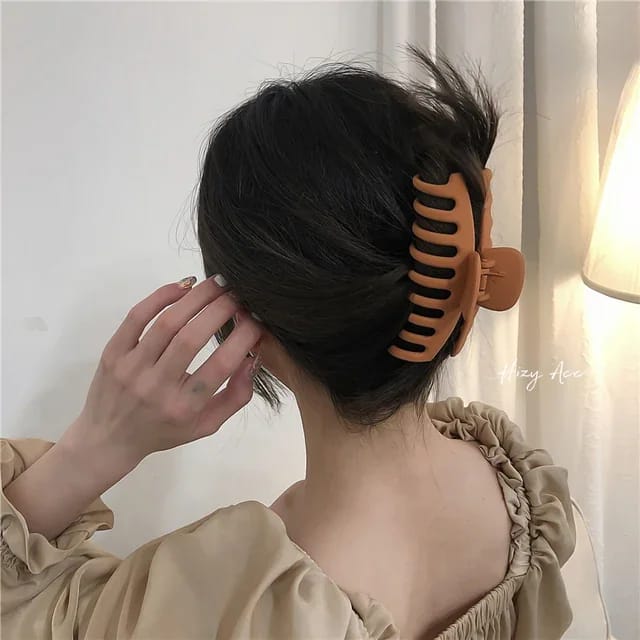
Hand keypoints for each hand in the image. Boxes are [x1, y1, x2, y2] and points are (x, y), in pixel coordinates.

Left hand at [63, 275, 263, 468]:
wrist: (108, 439)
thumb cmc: (164, 431)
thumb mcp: (206, 425)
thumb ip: (236, 396)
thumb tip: (253, 357)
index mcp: (184, 408)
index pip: (221, 365)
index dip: (243, 336)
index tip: (257, 319)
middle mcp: (156, 387)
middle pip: (193, 338)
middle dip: (222, 309)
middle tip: (239, 294)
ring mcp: (131, 368)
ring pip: (167, 322)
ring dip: (197, 297)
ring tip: (218, 283)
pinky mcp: (113, 352)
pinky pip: (137, 316)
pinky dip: (162, 295)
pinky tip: (184, 286)